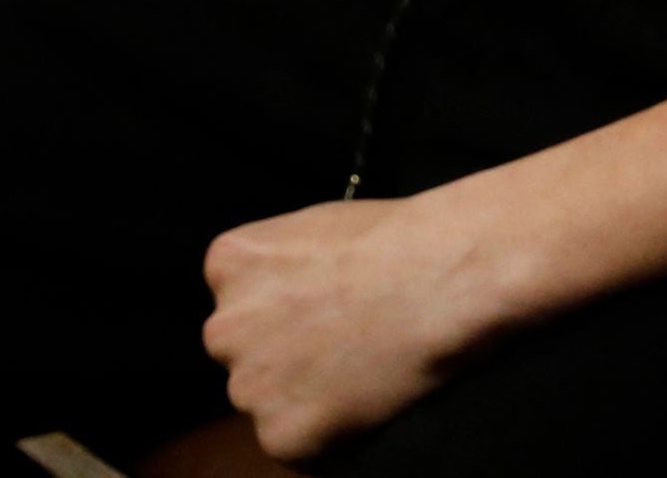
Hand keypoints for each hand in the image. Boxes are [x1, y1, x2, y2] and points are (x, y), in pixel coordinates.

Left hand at [200, 190, 508, 462]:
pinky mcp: (282, 436)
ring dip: (302, 392)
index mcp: (228, 264)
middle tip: (341, 342)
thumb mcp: (318, 226)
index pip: (238, 297)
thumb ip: (283, 266)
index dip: (282, 305)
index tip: (321, 303)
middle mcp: (223, 328)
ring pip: (268, 398)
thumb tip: (292, 290)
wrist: (443, 278)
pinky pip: (299, 441)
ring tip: (363, 367)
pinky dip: (329, 429)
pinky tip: (367, 396)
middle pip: (244, 350)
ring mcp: (250, 386)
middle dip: (281, 351)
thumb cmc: (398, 238)